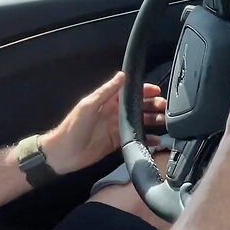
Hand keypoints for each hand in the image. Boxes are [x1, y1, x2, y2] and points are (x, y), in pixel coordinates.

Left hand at [41, 72, 166, 175]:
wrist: (63, 154)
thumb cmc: (72, 127)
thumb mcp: (88, 105)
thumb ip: (106, 91)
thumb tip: (122, 75)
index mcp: (108, 101)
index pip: (130, 92)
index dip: (144, 90)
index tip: (157, 91)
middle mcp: (115, 113)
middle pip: (139, 107)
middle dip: (153, 106)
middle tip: (165, 109)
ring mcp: (117, 128)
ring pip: (140, 122)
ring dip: (153, 121)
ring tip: (166, 123)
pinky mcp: (117, 142)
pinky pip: (136, 138)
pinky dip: (147, 138)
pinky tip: (156, 140)